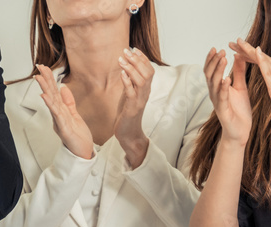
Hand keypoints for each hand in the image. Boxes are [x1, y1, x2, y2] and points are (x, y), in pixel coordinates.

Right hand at [35, 65, 93, 159]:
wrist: (83, 152)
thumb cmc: (79, 137)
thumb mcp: (74, 115)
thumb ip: (68, 102)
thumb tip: (63, 88)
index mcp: (61, 111)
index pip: (54, 92)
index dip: (49, 79)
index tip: (44, 67)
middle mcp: (58, 115)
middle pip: (51, 95)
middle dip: (45, 80)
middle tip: (39, 67)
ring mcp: (59, 122)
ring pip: (51, 103)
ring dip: (45, 89)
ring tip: (38, 78)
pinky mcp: (63, 129)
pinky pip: (56, 115)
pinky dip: (51, 105)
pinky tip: (45, 96)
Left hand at [115, 48, 154, 168]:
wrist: (128, 133)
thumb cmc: (127, 113)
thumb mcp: (129, 94)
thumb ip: (130, 82)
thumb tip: (126, 67)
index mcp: (145, 90)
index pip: (149, 70)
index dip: (143, 59)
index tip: (134, 49)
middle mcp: (145, 93)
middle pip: (147, 73)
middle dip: (137, 60)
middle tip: (126, 51)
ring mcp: (139, 101)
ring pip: (141, 80)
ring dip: (131, 68)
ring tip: (121, 59)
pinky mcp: (132, 108)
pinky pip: (131, 92)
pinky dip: (127, 82)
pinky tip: (121, 74)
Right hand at [203, 45, 251, 145]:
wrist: (240, 132)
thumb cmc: (239, 111)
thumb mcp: (240, 87)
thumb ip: (238, 72)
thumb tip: (238, 55)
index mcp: (218, 87)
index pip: (211, 70)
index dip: (213, 59)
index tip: (218, 48)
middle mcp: (215, 93)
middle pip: (210, 74)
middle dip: (214, 61)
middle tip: (221, 51)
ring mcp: (217, 102)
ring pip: (214, 83)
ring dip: (218, 70)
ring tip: (224, 59)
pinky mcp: (223, 111)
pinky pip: (222, 97)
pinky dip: (223, 88)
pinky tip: (226, 79)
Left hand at [231, 38, 270, 139]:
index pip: (265, 61)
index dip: (251, 54)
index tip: (239, 48)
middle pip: (263, 58)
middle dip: (247, 49)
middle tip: (233, 42)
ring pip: (264, 61)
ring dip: (251, 51)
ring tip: (238, 43)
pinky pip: (270, 73)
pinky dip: (263, 62)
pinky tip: (256, 53)